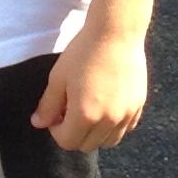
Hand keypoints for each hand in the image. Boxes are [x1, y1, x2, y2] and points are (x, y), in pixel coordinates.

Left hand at [31, 25, 148, 150]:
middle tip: (70, 110)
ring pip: (108, 141)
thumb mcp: (58, 78)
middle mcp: (108, 120)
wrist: (116, 32)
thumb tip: (38, 123)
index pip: (67, 142)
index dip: (56, 131)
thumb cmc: (83, 52)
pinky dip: (113, 125)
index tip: (56, 113)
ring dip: (95, 133)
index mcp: (85, 115)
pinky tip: (106, 105)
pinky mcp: (139, 106)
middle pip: (87, 146)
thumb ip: (47, 105)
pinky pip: (125, 129)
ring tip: (89, 110)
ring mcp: (126, 114)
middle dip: (75, 133)